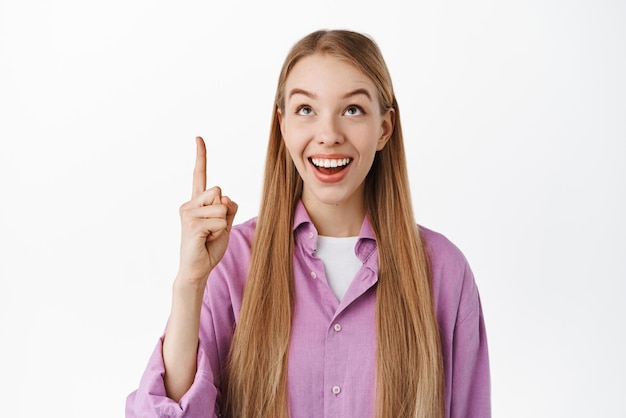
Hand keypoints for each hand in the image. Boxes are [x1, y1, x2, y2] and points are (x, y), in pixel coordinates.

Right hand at [176, 136, 237, 285]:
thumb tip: (224, 197)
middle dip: (224, 212)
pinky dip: (219, 233)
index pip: (199, 175)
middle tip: (213, 230)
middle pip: (220, 192)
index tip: (199, 138)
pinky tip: (205, 240)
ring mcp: (188, 213)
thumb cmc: (209, 247)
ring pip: (222, 208)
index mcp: (196, 202)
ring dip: (222, 225)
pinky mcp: (191, 223)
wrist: (197, 269)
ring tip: (209, 236)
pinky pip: (220, 221)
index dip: (201, 156)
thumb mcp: (225, 224)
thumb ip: (228, 207)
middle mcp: (189, 204)